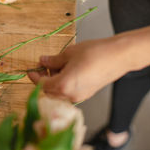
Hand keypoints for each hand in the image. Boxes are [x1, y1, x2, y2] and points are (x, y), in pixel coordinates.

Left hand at [28, 23, 149, 102]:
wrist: (119, 56)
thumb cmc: (95, 53)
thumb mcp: (69, 53)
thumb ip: (54, 60)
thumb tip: (43, 61)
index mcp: (63, 85)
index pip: (42, 84)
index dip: (35, 76)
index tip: (31, 69)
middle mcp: (70, 95)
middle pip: (49, 91)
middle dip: (43, 79)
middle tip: (42, 65)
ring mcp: (80, 97)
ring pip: (59, 92)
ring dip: (53, 81)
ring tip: (56, 65)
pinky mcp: (87, 94)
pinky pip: (69, 92)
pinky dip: (63, 83)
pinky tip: (66, 70)